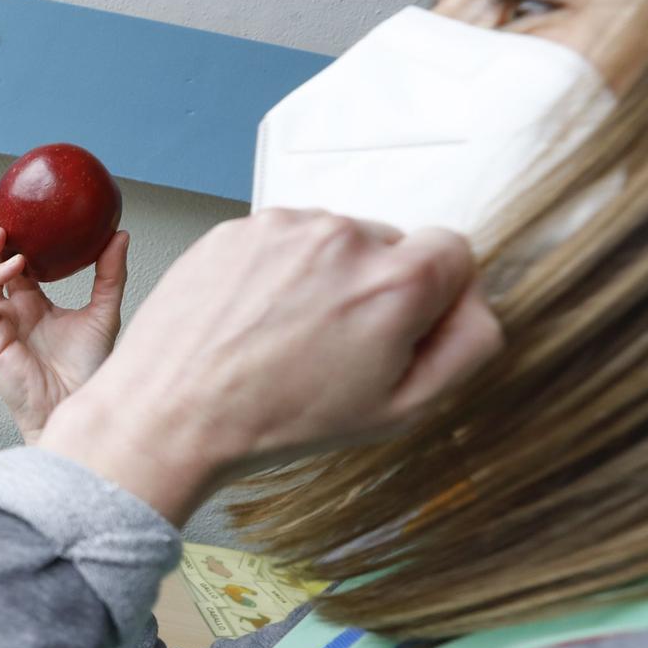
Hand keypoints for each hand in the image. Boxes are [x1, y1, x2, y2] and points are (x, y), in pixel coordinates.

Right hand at [0, 205, 129, 444]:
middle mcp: (8, 314)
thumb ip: (109, 274)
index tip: (14, 209)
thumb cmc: (88, 369)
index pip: (8, 265)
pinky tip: (14, 264)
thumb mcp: (104, 312)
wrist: (77, 404)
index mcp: (29, 306)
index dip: (6, 238)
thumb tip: (120, 234)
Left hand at [39, 209, 502, 524]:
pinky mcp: (234, 229)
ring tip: (282, 338)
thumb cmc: (278, 420)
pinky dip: (272, 273)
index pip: (454, 250)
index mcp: (397, 280)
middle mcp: (343, 236)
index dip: (435, 295)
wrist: (171, 415)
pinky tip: (250, 322)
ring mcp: (282, 227)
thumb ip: (467, 345)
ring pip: (329, 242)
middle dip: (372, 288)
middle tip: (331, 347)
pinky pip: (277, 242)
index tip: (401, 328)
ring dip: (319, 278)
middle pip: (387, 245)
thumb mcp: (401, 408)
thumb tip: (476, 302)